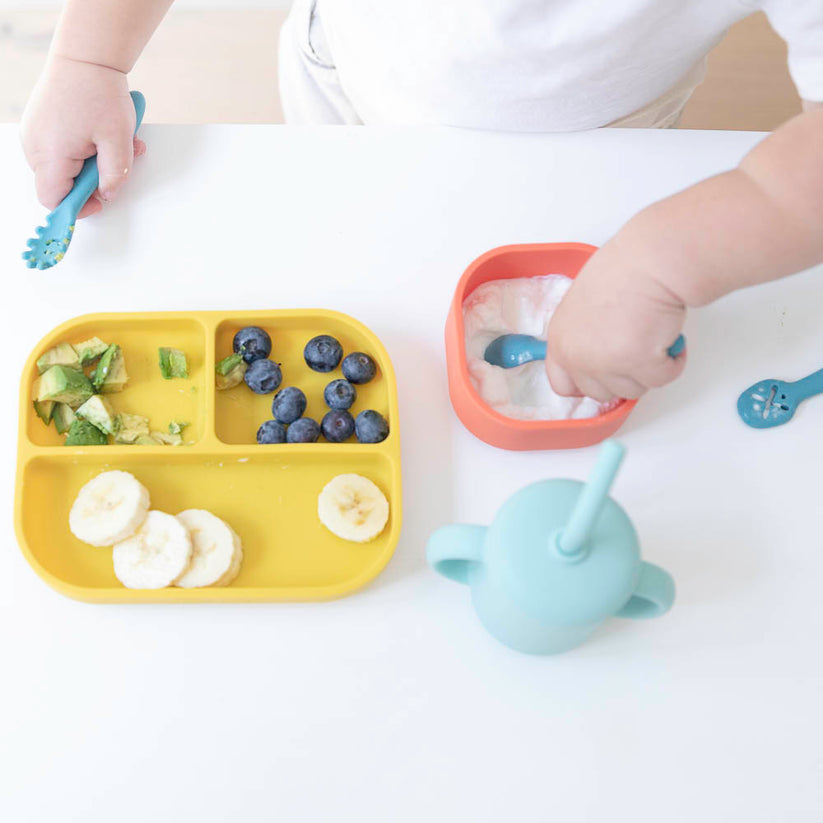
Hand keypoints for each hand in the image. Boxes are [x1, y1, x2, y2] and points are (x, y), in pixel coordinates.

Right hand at [21, 55, 144, 218]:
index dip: (78, 207)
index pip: (54, 200)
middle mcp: (34, 146)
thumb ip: (115, 175)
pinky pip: (61, 149)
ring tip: (115, 144)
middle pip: (61, 184)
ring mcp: (35, 134)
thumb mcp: (118, 141)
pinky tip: (102, 135)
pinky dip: (84, 148)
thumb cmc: (100, 93)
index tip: (100, 201)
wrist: (87, 56)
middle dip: (93, 180)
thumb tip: (108, 195)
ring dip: (93, 163)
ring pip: (64, 166)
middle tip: (117, 165)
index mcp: (50, 154)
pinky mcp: (41, 125)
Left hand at [546, 240, 686, 401]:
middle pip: (600, 393)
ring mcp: (606, 363)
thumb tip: (597, 354)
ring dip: (648, 369)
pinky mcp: (639, 363)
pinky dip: (672, 362)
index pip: (562, 384)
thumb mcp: (582, 307)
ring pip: (632, 390)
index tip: (603, 378)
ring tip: (653, 336)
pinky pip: (662, 379)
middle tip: (636, 349)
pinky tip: (669, 337)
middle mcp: (578, 356)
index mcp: (560, 340)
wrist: (650, 262)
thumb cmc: (623, 272)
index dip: (586, 383)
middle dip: (622, 376)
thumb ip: (582, 336)